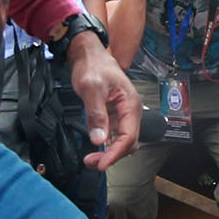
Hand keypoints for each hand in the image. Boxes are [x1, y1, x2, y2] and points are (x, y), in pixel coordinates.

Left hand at [66, 31, 140, 169]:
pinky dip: (105, 144)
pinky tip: (95, 148)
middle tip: (93, 163)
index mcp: (130, 104)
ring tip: (91, 159)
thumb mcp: (92, 88)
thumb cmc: (93, 66)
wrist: (88, 54)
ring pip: (121, 141)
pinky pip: (113, 135)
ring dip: (108, 152)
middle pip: (128, 143)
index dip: (115, 153)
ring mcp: (122, 114)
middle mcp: (130, 111)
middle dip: (112, 156)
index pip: (128, 137)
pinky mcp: (113, 115)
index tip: (102, 163)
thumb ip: (96, 114)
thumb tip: (99, 139)